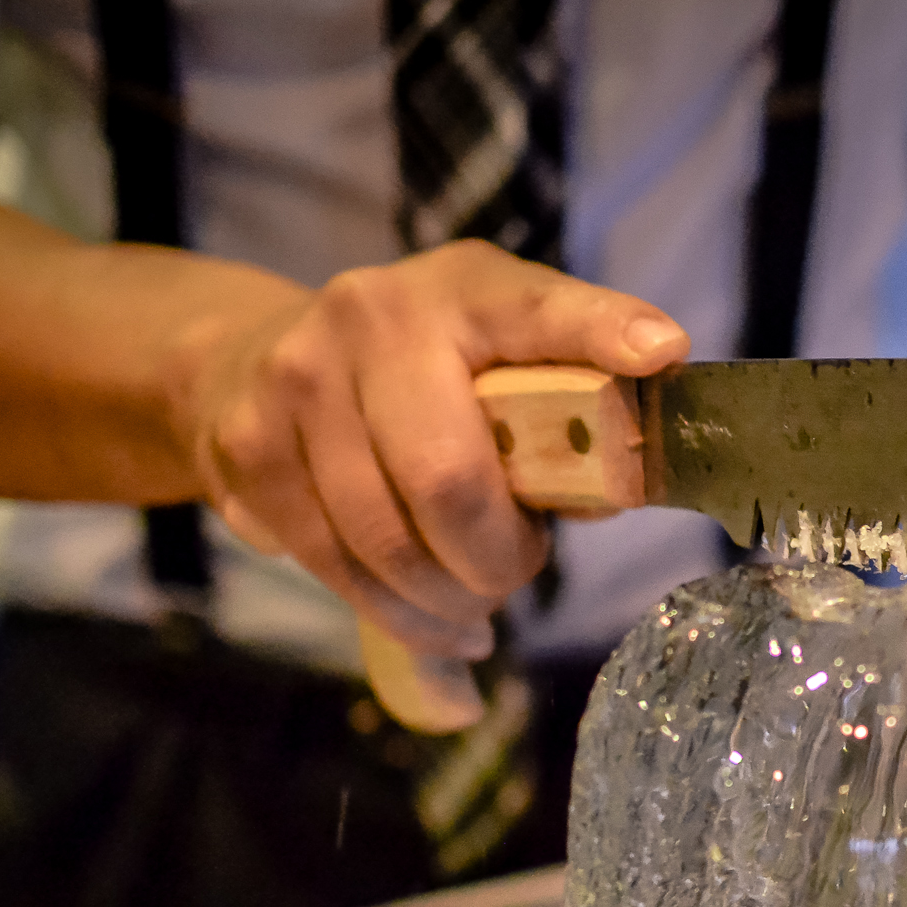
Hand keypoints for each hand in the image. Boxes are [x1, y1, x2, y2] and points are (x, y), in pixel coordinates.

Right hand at [172, 240, 688, 657]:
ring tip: (471, 599)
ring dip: (447, 598)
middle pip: (449, 479)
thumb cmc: (419, 379)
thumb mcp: (495, 364)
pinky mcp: (246, 448)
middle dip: (496, 559)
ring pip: (388, 542)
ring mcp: (298, 380)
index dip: (599, 329)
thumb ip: (563, 414)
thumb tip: (616, 487)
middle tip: (514, 571)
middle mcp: (374, 318)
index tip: (659, 351)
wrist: (251, 359)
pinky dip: (396, 614)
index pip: (539, 307)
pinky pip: (336, 566)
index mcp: (465, 292)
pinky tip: (429, 615)